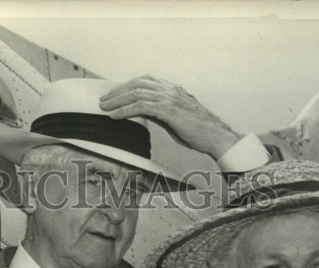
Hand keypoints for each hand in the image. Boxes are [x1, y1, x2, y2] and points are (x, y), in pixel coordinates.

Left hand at [100, 75, 239, 158]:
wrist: (214, 135)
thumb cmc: (197, 130)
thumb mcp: (175, 117)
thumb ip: (160, 112)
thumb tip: (142, 114)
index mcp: (173, 89)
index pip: (145, 80)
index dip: (127, 85)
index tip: (115, 93)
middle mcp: (170, 90)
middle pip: (138, 84)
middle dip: (118, 91)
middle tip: (104, 100)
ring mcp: (169, 98)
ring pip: (137, 93)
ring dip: (117, 100)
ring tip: (105, 107)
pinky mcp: (168, 110)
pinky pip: (141, 106)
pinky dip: (125, 110)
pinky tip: (115, 116)